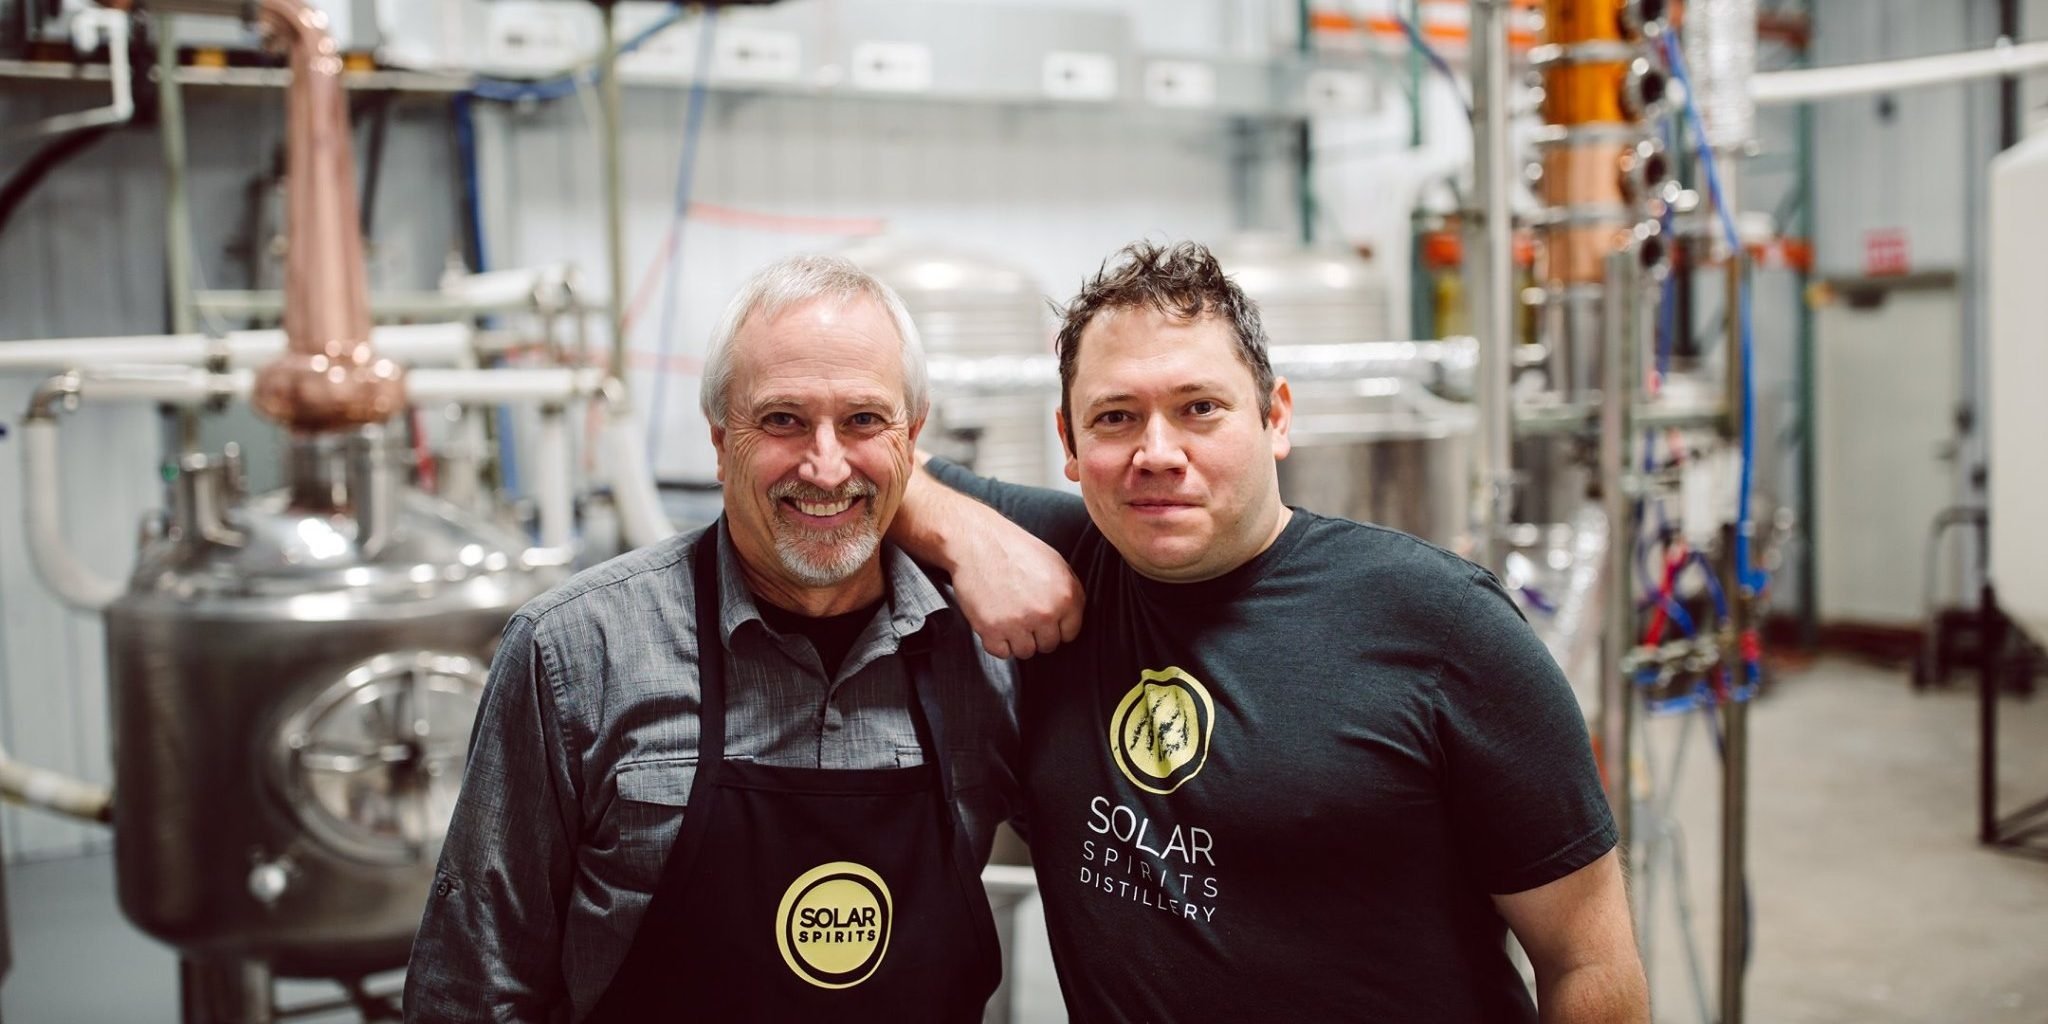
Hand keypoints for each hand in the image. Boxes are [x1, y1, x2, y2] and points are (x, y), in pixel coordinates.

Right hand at [951, 526, 1083, 659]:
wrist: (977, 542)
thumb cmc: (1014, 549)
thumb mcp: (1056, 563)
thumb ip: (1071, 592)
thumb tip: (1072, 616)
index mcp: (1065, 597)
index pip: (1070, 634)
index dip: (1057, 626)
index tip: (1045, 619)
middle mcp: (1044, 613)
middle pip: (1048, 645)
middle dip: (1037, 633)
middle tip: (1024, 614)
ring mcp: (1018, 623)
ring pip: (1025, 652)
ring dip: (1017, 639)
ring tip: (1009, 617)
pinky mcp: (991, 629)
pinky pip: (1001, 652)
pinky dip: (996, 642)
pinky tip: (996, 622)